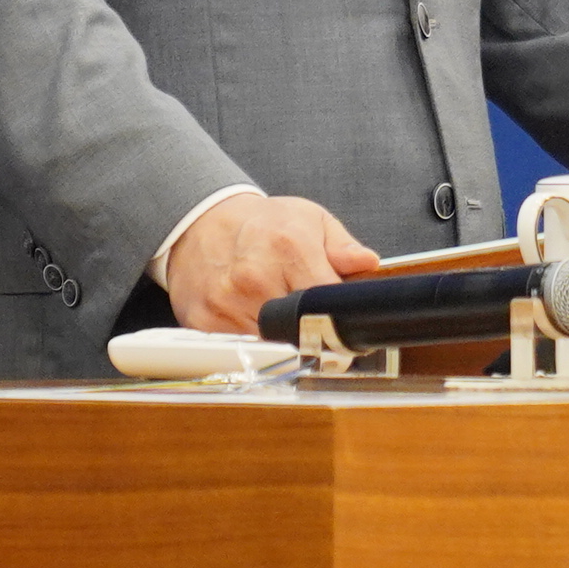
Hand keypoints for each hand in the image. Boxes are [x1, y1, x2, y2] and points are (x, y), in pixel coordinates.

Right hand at [158, 193, 380, 336]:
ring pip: (272, 344)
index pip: (327, 303)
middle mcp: (255, 277)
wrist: (201, 222)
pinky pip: (241, 347)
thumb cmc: (262, 224)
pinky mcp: (205, 322)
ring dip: (282, 336)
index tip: (346, 325)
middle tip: (313, 319)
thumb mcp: (310, 220)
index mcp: (289, 248)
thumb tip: (367, 263)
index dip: (341, 319)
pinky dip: (253, 339)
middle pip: (301, 330)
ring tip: (280, 310)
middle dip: (313, 329)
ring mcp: (227, 302)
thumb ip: (342, 246)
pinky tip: (252, 316)